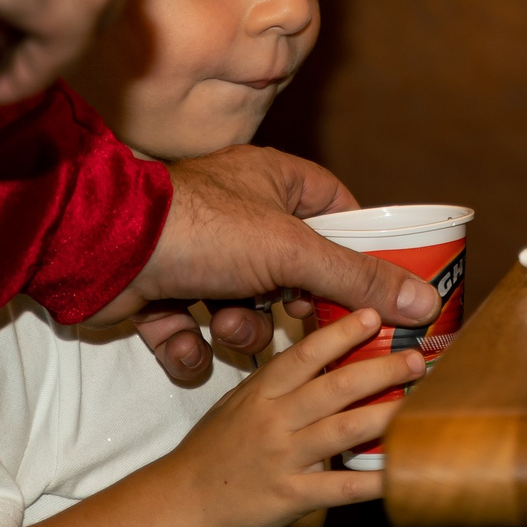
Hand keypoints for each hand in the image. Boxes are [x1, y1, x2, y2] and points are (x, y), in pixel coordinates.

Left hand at [89, 145, 438, 385]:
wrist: (100, 251)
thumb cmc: (202, 230)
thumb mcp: (294, 252)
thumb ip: (358, 281)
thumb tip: (425, 302)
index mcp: (274, 182)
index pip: (337, 210)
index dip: (358, 250)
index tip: (377, 289)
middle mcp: (238, 215)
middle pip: (294, 272)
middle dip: (290, 307)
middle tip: (296, 320)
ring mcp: (197, 256)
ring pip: (244, 308)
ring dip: (238, 329)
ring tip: (225, 325)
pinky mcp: (160, 294)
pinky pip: (193, 332)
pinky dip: (188, 344)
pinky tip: (180, 339)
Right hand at [158, 307, 420, 526]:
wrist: (182, 501)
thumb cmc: (215, 447)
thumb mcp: (239, 402)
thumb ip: (279, 379)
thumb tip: (323, 349)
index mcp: (262, 392)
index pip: (306, 354)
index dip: (342, 333)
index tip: (375, 315)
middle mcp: (274, 420)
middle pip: (334, 388)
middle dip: (380, 370)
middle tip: (417, 359)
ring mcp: (283, 458)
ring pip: (342, 431)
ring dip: (385, 415)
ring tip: (419, 403)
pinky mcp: (290, 496)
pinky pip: (338, 488)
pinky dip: (370, 483)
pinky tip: (400, 474)